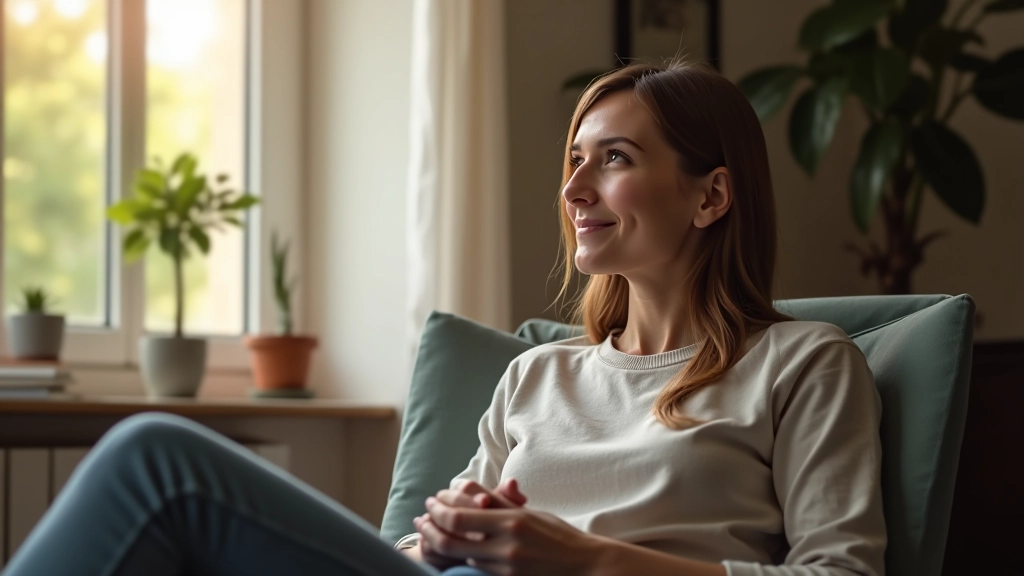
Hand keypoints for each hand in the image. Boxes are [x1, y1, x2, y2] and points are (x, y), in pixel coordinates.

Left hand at [418, 482, 601, 575]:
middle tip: (421, 520)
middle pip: (450, 541)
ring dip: (439, 546)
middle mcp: (506, 547)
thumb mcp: (530, 514)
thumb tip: (465, 488)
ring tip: (429, 534)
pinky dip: (458, 563)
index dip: (438, 510)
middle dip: (429, 529)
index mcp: (512, 521)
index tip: (432, 502)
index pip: (459, 517)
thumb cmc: (559, 537)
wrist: (586, 568)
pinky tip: (450, 555)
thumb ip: (498, 503)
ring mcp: (506, 570)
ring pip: (458, 559)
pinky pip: (474, 573)